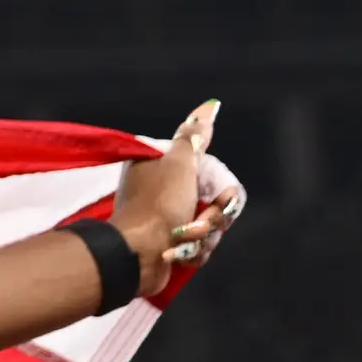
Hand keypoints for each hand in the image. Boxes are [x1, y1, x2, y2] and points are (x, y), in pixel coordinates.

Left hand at [115, 101, 244, 297]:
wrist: (138, 255)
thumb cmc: (159, 206)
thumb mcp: (180, 165)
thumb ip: (194, 137)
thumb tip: (208, 107)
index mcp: (165, 166)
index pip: (216, 176)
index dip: (224, 193)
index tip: (220, 199)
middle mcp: (165, 188)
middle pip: (216, 204)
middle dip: (212, 219)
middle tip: (195, 224)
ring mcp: (169, 215)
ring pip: (211, 228)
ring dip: (202, 238)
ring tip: (181, 240)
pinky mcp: (172, 242)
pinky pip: (200, 247)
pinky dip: (193, 252)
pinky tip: (178, 254)